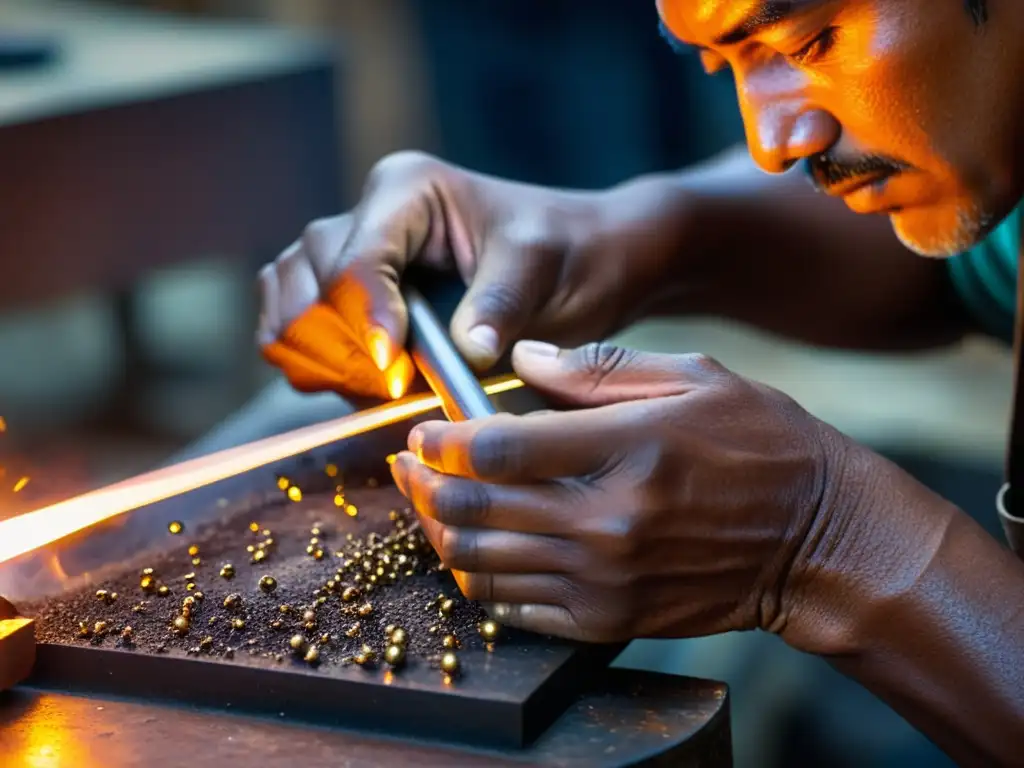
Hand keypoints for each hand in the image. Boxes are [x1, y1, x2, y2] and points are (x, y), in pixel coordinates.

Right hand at [257, 151, 683, 399]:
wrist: (583, 263)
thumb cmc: (568, 253)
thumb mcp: (543, 270)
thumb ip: (500, 304)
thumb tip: (467, 351)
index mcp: (406, 191)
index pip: (355, 262)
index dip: (365, 323)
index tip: (394, 374)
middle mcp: (367, 217)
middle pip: (307, 288)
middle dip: (343, 349)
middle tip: (396, 389)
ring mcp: (352, 256)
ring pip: (289, 307)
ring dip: (322, 359)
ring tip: (383, 389)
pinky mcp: (351, 297)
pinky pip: (299, 330)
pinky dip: (318, 365)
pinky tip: (366, 388)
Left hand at [390, 341, 852, 644]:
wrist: (819, 540)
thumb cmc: (764, 445)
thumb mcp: (695, 378)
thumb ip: (599, 367)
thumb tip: (523, 356)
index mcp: (625, 448)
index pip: (497, 449)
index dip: (442, 440)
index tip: (423, 431)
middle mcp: (606, 521)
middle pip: (474, 508)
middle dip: (422, 486)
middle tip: (406, 467)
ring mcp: (605, 578)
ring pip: (482, 563)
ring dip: (440, 534)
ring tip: (428, 507)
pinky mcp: (609, 619)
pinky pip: (515, 608)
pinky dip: (481, 580)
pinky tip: (474, 554)